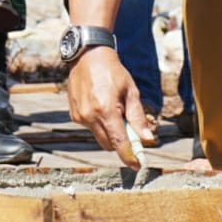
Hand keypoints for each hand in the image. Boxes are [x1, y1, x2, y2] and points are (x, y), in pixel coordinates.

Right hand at [66, 47, 150, 168]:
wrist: (88, 57)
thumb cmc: (113, 72)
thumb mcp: (131, 92)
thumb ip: (138, 117)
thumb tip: (147, 139)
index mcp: (106, 110)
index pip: (119, 142)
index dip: (129, 156)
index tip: (137, 165)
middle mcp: (90, 116)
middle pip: (109, 144)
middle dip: (121, 142)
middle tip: (130, 130)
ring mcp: (80, 116)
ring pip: (99, 137)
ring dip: (109, 132)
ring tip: (113, 110)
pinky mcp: (74, 115)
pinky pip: (90, 128)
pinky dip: (99, 124)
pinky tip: (101, 106)